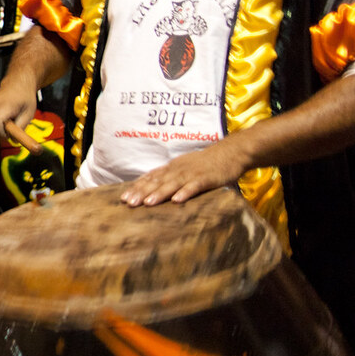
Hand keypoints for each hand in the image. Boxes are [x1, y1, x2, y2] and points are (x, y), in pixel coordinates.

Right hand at [0, 80, 39, 151]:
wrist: (17, 84)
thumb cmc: (24, 99)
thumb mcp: (28, 114)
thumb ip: (21, 129)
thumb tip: (14, 141)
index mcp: (0, 107)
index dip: (3, 136)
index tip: (11, 134)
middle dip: (1, 135)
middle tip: (11, 126)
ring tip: (7, 119)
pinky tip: (1, 116)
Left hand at [118, 137, 251, 206]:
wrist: (231, 152)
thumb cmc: (205, 163)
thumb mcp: (184, 168)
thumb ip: (169, 177)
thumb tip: (151, 188)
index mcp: (172, 168)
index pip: (150, 178)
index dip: (136, 187)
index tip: (123, 198)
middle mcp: (178, 170)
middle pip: (157, 181)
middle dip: (141, 192)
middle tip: (128, 203)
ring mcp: (192, 173)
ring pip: (172, 184)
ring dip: (159, 193)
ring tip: (147, 203)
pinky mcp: (207, 178)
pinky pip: (194, 186)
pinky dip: (185, 192)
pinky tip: (177, 201)